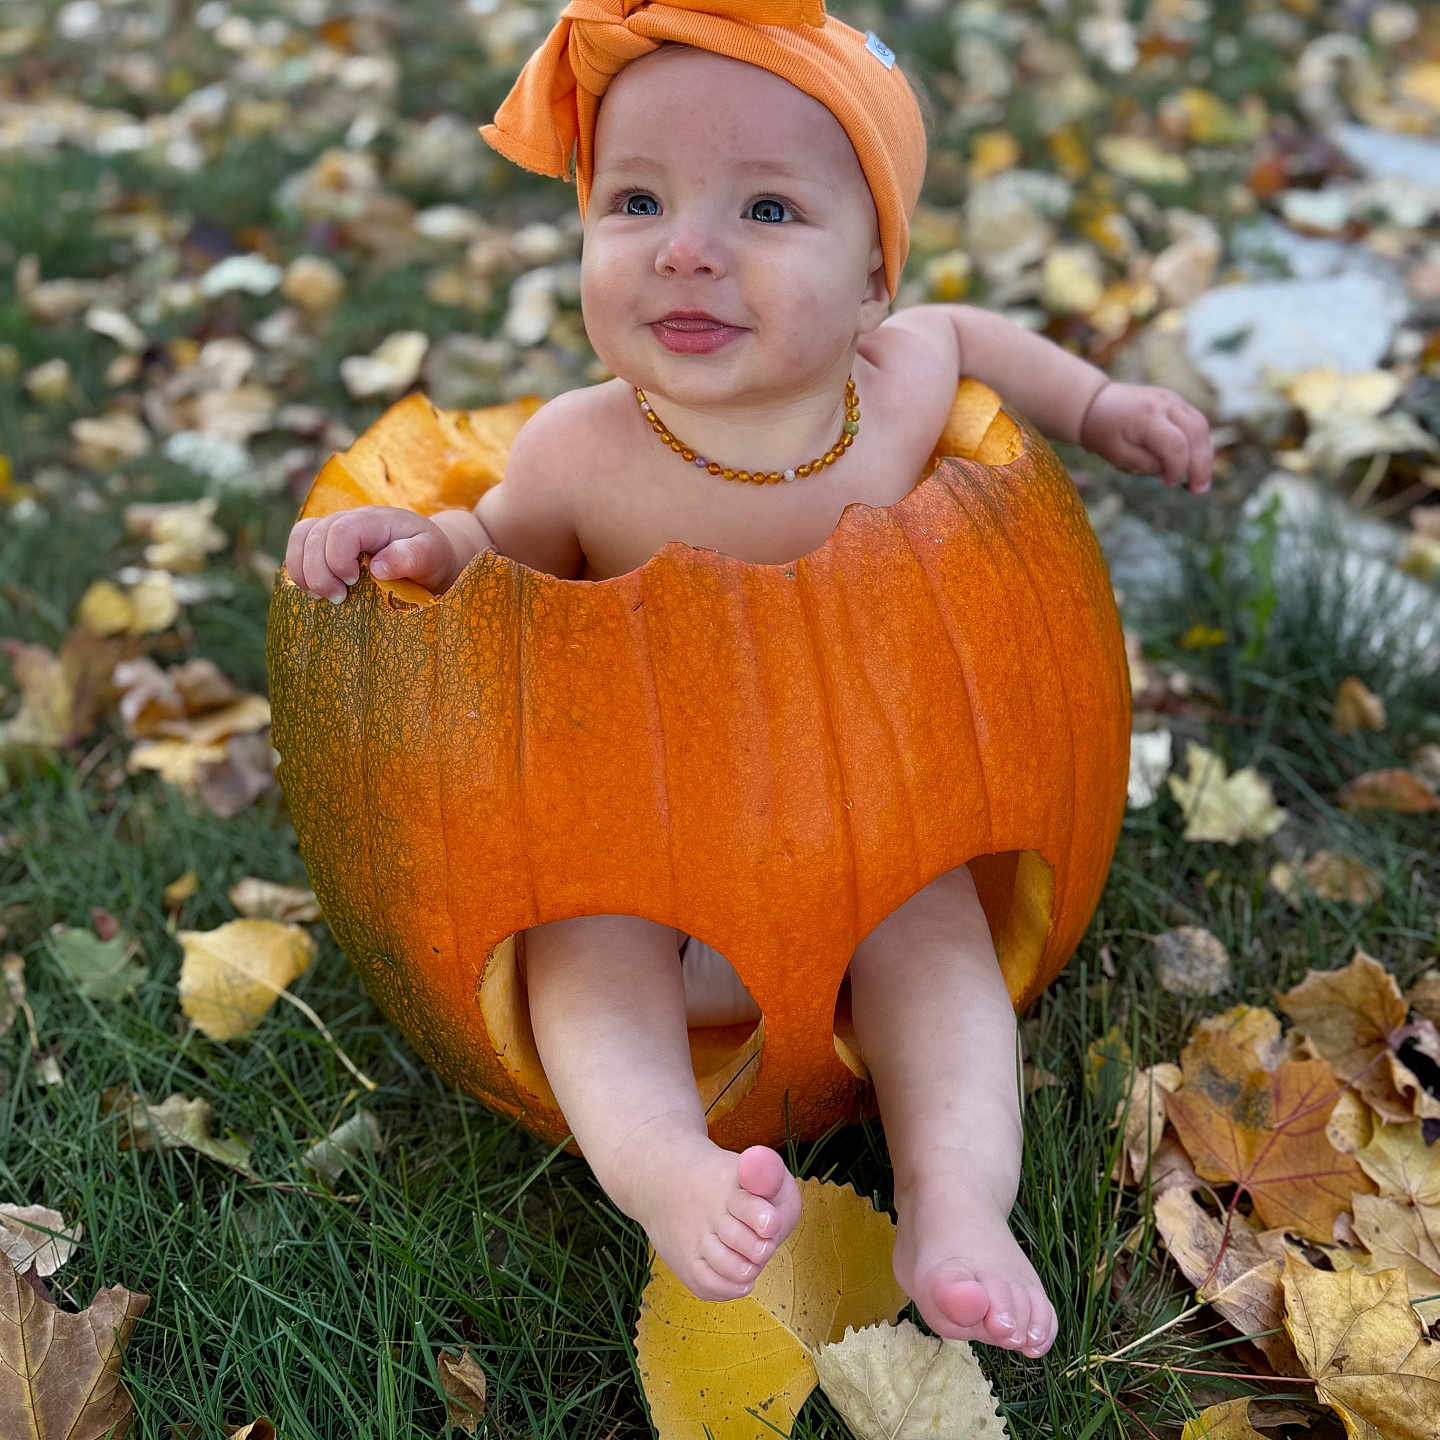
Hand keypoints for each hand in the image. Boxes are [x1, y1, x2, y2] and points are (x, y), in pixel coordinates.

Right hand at [284, 506, 458, 601]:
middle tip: (339, 599)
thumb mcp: (430, 555)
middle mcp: (349, 519)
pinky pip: (298, 547)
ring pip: (300, 539)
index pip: (341, 530)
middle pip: (314, 536)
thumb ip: (410, 557)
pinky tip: (315, 591)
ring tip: (323, 597)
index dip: (337, 559)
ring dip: (303, 572)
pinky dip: (299, 570)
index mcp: (374, 520)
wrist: (426, 554)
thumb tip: (377, 568)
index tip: (352, 582)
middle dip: (319, 573)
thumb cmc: (429, 554)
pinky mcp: (325, 543)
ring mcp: (334, 529)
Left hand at [1079, 382, 1212, 493]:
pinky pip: (1196, 422)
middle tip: (1200, 491)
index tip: (1170, 484)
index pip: (1175, 444)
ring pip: (1201, 426)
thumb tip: (1170, 472)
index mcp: (1146, 416)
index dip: (1178, 467)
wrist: (1095, 403)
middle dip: (1202, 464)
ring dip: (1205, 455)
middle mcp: (1165, 403)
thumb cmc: (1103, 432)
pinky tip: (1195, 463)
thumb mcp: (1117, 454)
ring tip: (1201, 482)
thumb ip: (1145, 464)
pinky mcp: (1176, 401)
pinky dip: (1199, 443)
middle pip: (1196, 432)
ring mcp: (1173, 399)